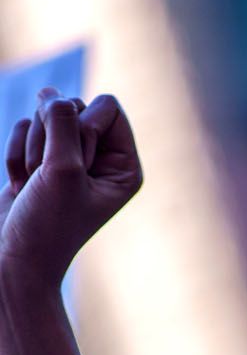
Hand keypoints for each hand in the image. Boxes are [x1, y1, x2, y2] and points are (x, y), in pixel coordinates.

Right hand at [0, 87, 142, 289]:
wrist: (14, 260)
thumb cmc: (47, 224)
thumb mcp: (62, 171)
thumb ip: (62, 124)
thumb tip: (53, 93)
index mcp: (125, 166)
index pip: (108, 106)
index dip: (83, 124)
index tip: (73, 162)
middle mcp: (102, 160)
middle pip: (74, 106)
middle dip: (52, 138)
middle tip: (50, 178)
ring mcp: (70, 158)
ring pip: (44, 116)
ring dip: (31, 150)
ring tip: (35, 185)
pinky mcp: (40, 160)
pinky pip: (23, 129)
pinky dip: (15, 156)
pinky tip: (20, 186)